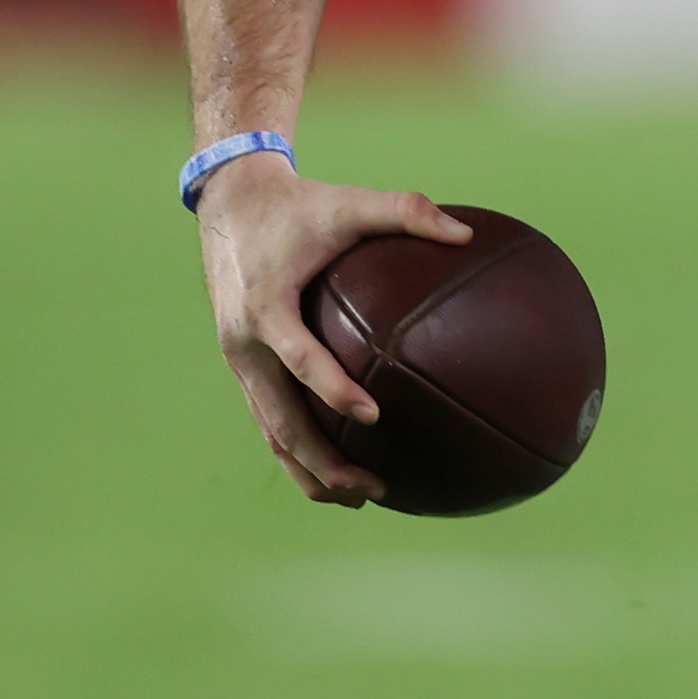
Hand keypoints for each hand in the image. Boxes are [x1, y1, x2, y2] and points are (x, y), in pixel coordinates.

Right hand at [196, 156, 471, 504]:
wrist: (231, 204)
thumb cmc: (297, 205)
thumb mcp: (348, 201)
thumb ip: (405, 212)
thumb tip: (466, 234)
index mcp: (265, 308)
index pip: (300, 360)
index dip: (333, 390)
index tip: (373, 417)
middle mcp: (244, 344)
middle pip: (280, 421)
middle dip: (323, 463)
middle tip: (375, 489)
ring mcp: (239, 361)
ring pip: (271, 432)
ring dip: (310, 470)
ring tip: (361, 497)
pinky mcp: (244, 366)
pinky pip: (271, 416)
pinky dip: (300, 447)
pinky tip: (342, 461)